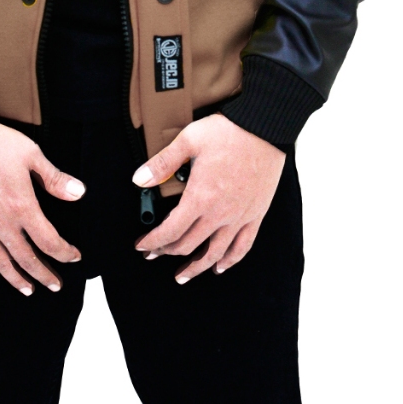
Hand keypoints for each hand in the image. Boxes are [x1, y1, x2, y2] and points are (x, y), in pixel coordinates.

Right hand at [0, 122, 84, 294]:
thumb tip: (79, 193)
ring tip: (28, 289)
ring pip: (0, 262)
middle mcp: (0, 224)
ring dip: (16, 278)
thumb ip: (54, 178)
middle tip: (55, 285)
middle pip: (26, 258)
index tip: (74, 257)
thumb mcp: (30, 154)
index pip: (49, 241)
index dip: (64, 253)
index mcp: (22, 207)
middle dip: (44, 274)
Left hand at [132, 114, 284, 282]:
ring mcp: (239, 217)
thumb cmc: (227, 132)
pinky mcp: (256, 214)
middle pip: (189, 244)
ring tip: (183, 275)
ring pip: (215, 253)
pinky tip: (220, 266)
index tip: (143, 246)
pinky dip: (230, 260)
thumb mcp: (188, 141)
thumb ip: (162, 163)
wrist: (263, 128)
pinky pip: (243, 246)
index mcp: (200, 197)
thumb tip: (138, 179)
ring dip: (196, 267)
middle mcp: (219, 213)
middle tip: (155, 253)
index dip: (153, 241)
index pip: (171, 231)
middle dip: (167, 252)